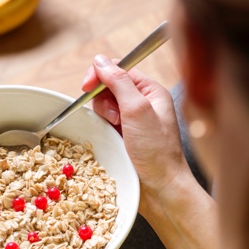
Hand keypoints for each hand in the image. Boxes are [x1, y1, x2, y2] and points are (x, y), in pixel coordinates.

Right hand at [82, 54, 193, 216]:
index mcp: (151, 91)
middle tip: (114, 117)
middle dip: (103, 100)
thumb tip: (100, 60)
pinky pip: (103, 123)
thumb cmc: (156, 151)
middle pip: (108, 87)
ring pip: (103, 106)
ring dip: (103, 116)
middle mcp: (143, 103)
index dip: (101, 74)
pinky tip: (111, 138)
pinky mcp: (123, 136)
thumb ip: (118, 81)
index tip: (86, 86)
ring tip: (116, 130)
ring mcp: (132, 121)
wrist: (161, 187)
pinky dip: (102, 128)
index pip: (120, 69)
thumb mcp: (137, 110)